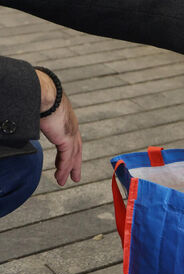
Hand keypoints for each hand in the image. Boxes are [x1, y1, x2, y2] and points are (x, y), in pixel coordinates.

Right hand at [37, 70, 81, 185]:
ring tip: (64, 181)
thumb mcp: (36, 111)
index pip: (69, 138)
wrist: (42, 92)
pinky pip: (67, 157)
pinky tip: (61, 177)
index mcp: (65, 118)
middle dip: (73, 163)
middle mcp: (71, 126)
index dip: (68, 151)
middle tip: (73, 175)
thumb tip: (18, 118)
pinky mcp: (67, 138)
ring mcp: (71, 132)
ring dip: (69, 169)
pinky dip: (64, 168)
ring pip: (73, 155)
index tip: (65, 160)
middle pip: (75, 149)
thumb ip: (34, 118)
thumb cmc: (37, 96)